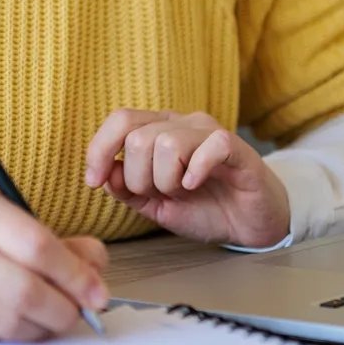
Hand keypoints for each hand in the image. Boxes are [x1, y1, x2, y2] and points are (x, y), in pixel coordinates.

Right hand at [0, 188, 108, 343]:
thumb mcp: (13, 231)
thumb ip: (62, 246)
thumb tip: (95, 271)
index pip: (36, 245)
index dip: (74, 275)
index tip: (97, 294)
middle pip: (23, 288)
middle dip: (62, 308)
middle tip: (77, 314)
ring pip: (7, 320)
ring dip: (42, 328)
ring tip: (52, 321)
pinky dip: (18, 339)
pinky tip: (25, 328)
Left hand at [84, 109, 289, 247]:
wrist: (249, 224)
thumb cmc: (205, 208)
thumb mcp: (155, 204)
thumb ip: (127, 188)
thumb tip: (105, 173)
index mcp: (160, 130)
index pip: (120, 120)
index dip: (99, 150)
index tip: (94, 181)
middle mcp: (183, 124)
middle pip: (138, 137)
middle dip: (139, 178)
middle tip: (161, 194)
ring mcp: (210, 133)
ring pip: (167, 143)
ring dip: (167, 180)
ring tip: (184, 192)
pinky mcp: (236, 148)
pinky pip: (209, 147)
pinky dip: (195, 171)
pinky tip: (196, 185)